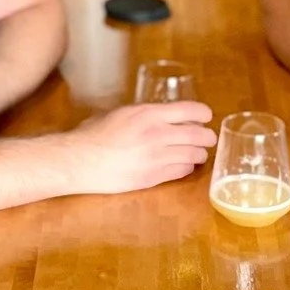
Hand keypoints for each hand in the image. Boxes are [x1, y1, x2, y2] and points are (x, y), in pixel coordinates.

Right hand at [67, 100, 217, 195]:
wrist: (81, 160)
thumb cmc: (94, 134)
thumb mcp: (121, 113)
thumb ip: (144, 114)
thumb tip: (160, 116)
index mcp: (149, 114)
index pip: (189, 110)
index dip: (203, 113)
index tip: (207, 116)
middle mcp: (157, 134)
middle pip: (197, 135)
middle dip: (207, 137)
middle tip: (208, 138)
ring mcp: (156, 158)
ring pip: (193, 156)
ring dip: (199, 154)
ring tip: (198, 154)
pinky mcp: (153, 178)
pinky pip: (180, 172)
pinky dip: (186, 167)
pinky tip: (184, 165)